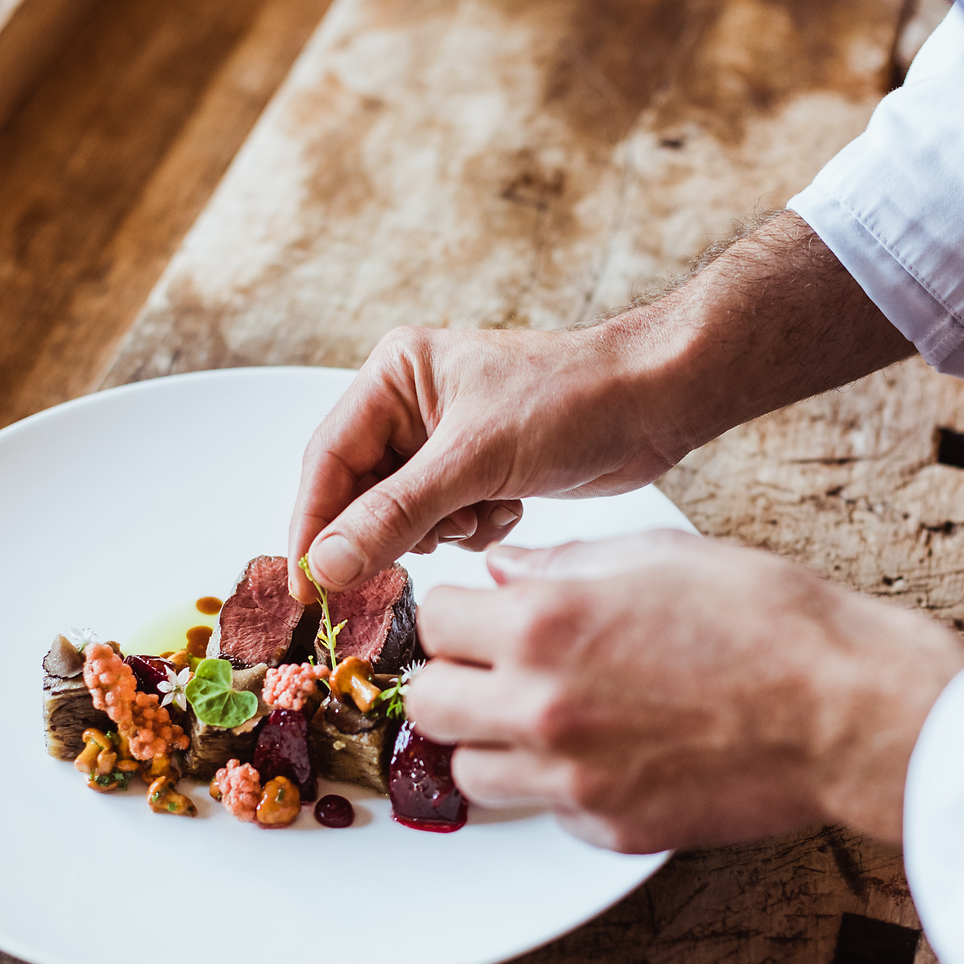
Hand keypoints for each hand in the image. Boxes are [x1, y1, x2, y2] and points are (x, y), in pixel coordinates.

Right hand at [289, 213, 911, 596]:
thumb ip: (394, 515)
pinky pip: (447, 523)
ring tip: (483, 513)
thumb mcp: (474, 460)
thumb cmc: (572, 401)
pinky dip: (473, 530)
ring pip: (404, 516)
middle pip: (361, 493)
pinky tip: (510, 509)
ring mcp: (446, 440)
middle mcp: (412, 404)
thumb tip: (327, 565)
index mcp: (395, 375)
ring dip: (440, 532)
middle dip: (389, 532)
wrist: (657, 402)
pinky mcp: (480, 471)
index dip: (313, 526)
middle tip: (395, 573)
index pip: (327, 460)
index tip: (307, 587)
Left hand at [405, 531, 963, 852]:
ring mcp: (572, 779)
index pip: (433, 623)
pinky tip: (606, 752)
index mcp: (544, 625)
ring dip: (493, 741)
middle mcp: (540, 706)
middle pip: (428, 704)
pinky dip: (556, 786)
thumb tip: (502, 572)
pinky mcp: (609, 827)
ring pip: (470, 771)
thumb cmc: (766, 617)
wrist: (846, 709)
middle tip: (496, 667)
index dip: (457, 613)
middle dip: (454, 679)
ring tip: (547, 714)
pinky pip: (544, 810)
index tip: (482, 615)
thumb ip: (562, 565)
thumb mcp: (658, 556)